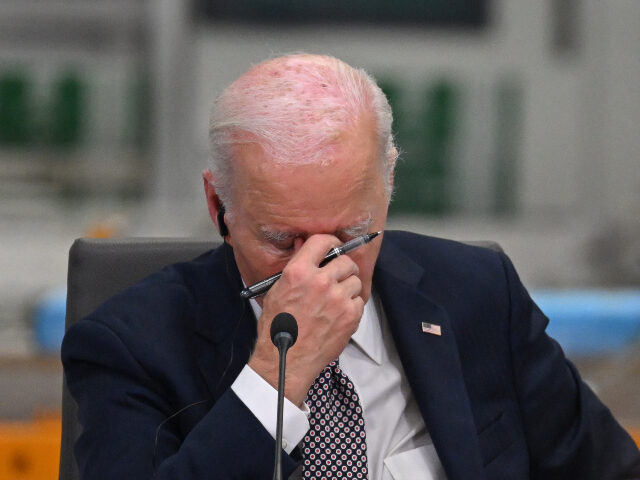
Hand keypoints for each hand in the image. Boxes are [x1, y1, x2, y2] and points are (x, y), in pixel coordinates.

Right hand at [248, 234, 363, 405]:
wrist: (285, 359)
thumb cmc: (277, 327)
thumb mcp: (277, 290)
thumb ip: (295, 267)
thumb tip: (303, 245)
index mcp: (298, 271)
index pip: (323, 241)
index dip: (331, 243)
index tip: (334, 248)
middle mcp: (320, 281)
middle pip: (345, 261)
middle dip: (343, 268)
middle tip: (337, 278)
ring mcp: (337, 299)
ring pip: (355, 281)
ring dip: (348, 288)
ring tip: (336, 300)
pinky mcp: (350, 316)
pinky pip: (360, 301)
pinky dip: (352, 306)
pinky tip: (339, 314)